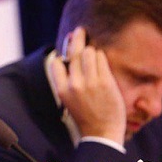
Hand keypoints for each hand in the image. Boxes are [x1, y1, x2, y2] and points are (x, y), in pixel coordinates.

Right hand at [50, 26, 125, 143]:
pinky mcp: (105, 81)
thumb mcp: (68, 100)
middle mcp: (74, 84)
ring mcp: (90, 82)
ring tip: (94, 54)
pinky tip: (101, 58)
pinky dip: (101, 56)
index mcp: (61, 90)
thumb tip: (65, 60)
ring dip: (92, 50)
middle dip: (76, 38)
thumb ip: (66, 81)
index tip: (66, 48)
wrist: (101, 132)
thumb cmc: (85, 116)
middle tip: (79, 30)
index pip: (56, 63)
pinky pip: (101, 58)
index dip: (62, 54)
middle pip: (73, 53)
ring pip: (89, 52)